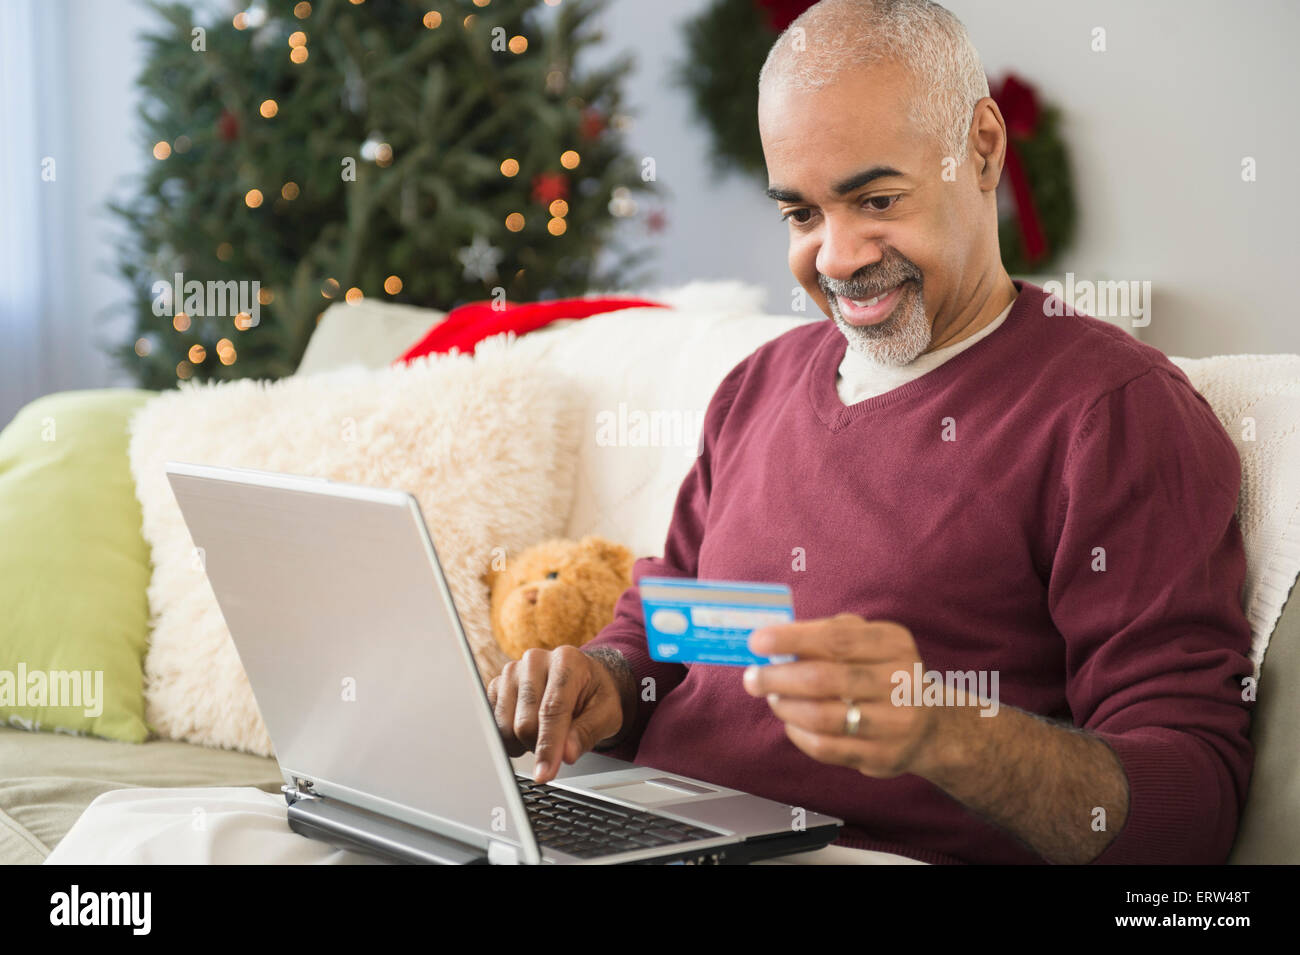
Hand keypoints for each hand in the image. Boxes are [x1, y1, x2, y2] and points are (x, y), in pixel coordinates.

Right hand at [486, 645, 625, 783]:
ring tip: (544, 731)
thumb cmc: (595, 696)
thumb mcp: (607, 715)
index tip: (545, 774)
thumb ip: (587, 733)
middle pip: (524, 723)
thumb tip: (566, 754)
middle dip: (540, 746)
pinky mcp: (496, 684)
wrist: (583, 679)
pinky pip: (493, 725)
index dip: (548, 746)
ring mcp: (512, 671)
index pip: (552, 710)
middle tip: (559, 744)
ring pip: (505, 727)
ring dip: (524, 742)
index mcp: (566, 661)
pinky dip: (511, 737)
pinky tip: (528, 726)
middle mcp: (535, 661)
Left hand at [742, 613, 953, 780]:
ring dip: (785, 707)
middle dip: (777, 677)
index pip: (836, 638)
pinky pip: (826, 747)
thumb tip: (777, 638)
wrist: (929, 726)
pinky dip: (798, 734)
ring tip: (774, 698)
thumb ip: (830, 634)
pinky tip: (793, 723)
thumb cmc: (883, 674)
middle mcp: (900, 682)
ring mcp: (894, 722)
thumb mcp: (870, 642)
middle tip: (753, 677)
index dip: (792, 638)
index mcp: (894, 644)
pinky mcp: (882, 756)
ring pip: (820, 717)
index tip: (757, 641)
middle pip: (823, 679)